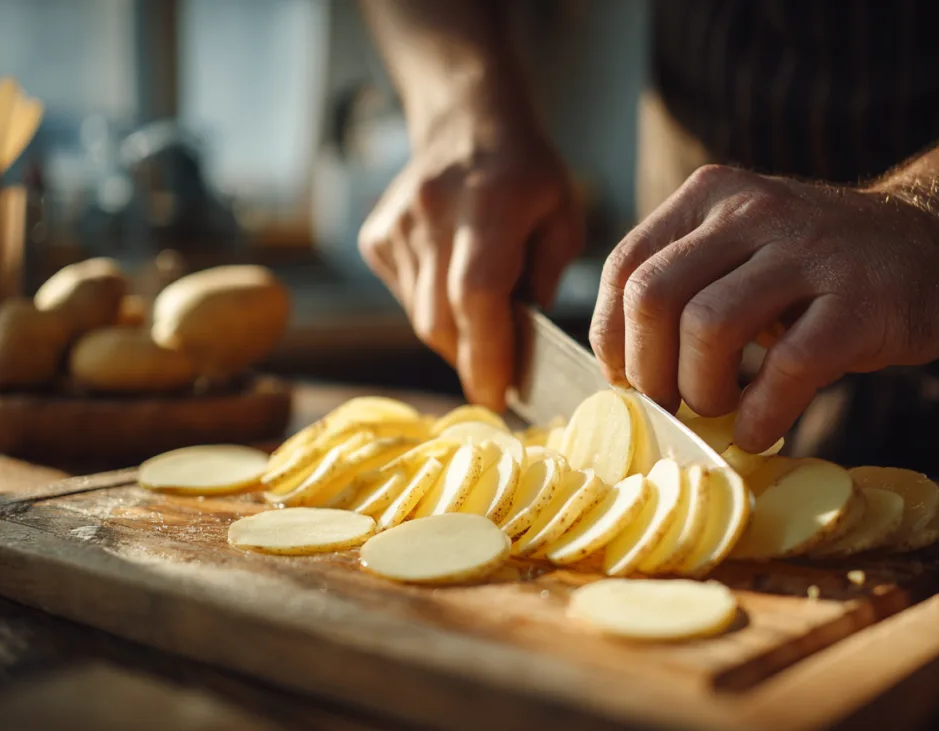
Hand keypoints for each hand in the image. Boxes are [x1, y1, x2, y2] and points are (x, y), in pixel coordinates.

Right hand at [359, 110, 583, 409]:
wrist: (466, 123)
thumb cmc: (527, 176)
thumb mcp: (562, 218)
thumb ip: (547, 278)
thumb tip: (523, 342)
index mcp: (487, 206)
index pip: (475, 296)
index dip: (486, 355)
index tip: (499, 399)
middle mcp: (432, 215)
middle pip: (439, 320)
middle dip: (471, 360)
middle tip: (499, 378)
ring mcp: (397, 226)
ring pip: (420, 315)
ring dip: (453, 335)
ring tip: (482, 317)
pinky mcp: (376, 238)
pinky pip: (405, 298)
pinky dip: (432, 309)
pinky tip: (452, 284)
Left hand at [590, 164, 938, 452]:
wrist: (936, 241)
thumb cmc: (817, 268)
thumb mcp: (741, 249)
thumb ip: (683, 286)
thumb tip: (623, 374)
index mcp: (709, 199)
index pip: (625, 268)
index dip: (613, 338)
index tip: (628, 382)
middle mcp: (750, 212)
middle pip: (653, 297)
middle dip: (647, 370)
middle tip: (668, 404)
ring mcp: (808, 251)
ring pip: (707, 327)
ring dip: (701, 391)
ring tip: (721, 408)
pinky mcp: (858, 300)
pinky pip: (786, 367)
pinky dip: (759, 415)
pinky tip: (758, 429)